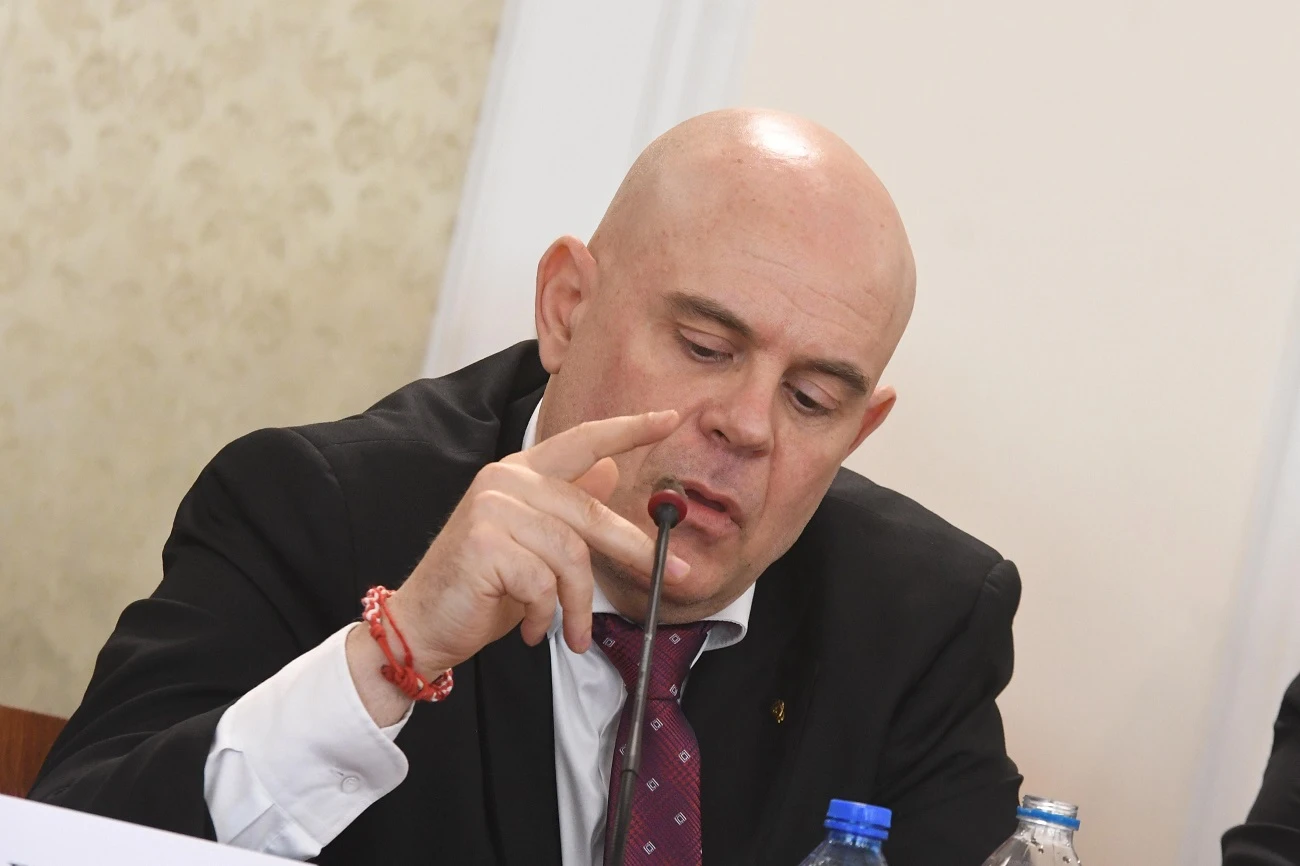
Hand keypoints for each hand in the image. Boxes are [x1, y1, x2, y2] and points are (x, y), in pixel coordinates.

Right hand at [383, 409, 688, 673]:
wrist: (423, 625)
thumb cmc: (481, 587)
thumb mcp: (536, 545)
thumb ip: (569, 506)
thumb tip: (611, 471)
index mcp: (521, 473)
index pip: (584, 439)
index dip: (630, 428)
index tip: (670, 418)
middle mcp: (505, 480)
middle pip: (590, 510)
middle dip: (634, 548)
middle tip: (674, 575)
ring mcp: (492, 508)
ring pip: (571, 555)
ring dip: (579, 604)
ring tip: (573, 631)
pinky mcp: (485, 544)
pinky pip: (544, 583)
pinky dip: (546, 614)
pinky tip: (532, 628)